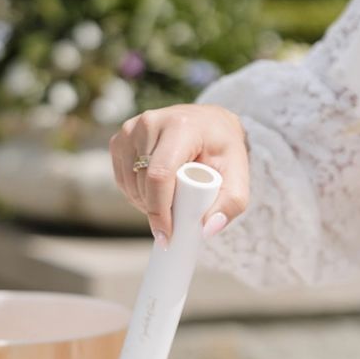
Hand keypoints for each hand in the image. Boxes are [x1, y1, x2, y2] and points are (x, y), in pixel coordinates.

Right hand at [109, 103, 248, 247]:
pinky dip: (136, 194)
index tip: (167, 236)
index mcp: (181, 126)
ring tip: (168, 203)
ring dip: (144, 204)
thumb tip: (207, 230)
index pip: (160, 175)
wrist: (209, 125)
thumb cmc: (223, 152)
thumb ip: (231, 205)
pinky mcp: (121, 139)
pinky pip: (122, 180)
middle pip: (143, 183)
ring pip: (130, 184)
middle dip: (156, 211)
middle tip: (175, 219)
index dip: (160, 211)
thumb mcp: (238, 176)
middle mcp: (151, 122)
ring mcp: (132, 129)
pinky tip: (153, 193)